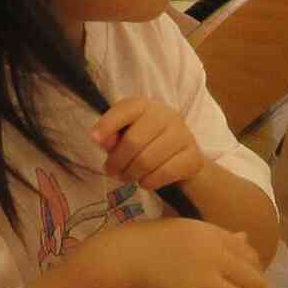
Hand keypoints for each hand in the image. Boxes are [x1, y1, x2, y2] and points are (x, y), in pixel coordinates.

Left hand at [90, 96, 207, 193]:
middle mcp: (166, 116)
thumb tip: (101, 139)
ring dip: (131, 174)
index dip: (107, 124)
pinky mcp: (193, 157)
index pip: (125, 109)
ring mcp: (183, 135)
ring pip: (147, 161)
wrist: (181, 156)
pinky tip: (144, 181)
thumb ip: (111, 135)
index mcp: (145, 106)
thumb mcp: (125, 134)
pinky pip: (165, 173)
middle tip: (111, 172)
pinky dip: (149, 182)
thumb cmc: (146, 141)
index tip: (94, 139)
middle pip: (133, 142)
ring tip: (127, 177)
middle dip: (117, 162)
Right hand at [95, 219, 270, 287]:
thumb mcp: (188, 230)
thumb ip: (219, 236)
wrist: (122, 257)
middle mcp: (215, 256)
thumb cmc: (150, 242)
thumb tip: (246, 238)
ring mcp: (204, 279)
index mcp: (214, 235)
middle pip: (256, 282)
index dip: (258, 273)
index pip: (252, 257)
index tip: (252, 283)